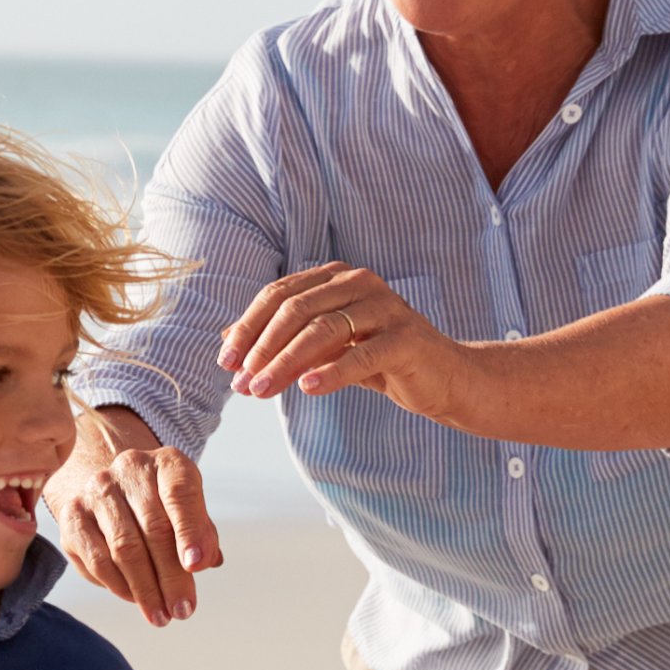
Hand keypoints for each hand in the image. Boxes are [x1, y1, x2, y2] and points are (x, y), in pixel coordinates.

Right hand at [50, 407, 226, 623]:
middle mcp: (129, 468)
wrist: (113, 488)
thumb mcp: (189, 511)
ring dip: (144, 589)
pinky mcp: (72, 516)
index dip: (190, 531)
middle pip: (153, 528)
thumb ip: (202, 534)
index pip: (180, 493)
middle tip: (183, 610)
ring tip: (161, 615)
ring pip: (123, 548)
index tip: (197, 567)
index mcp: (166, 463)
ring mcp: (96, 490)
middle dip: (171, 576)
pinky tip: (135, 599)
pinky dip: (118, 585)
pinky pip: (97, 560)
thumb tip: (205, 562)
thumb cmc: (162, 505)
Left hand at [222, 262, 466, 419]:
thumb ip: (284, 340)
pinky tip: (307, 388)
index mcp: (337, 278)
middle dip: (262, 348)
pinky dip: (331, 372)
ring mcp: (386, 307)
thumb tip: (227, 341)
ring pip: (323, 331)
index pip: (279, 295)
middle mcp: (360, 283)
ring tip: (261, 391)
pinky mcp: (406, 338)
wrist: (444, 378)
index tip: (225, 362)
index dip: (248, 327)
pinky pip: (361, 355)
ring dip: (285, 363)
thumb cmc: (380, 360)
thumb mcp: (326, 348)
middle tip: (240, 383)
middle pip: (296, 310)